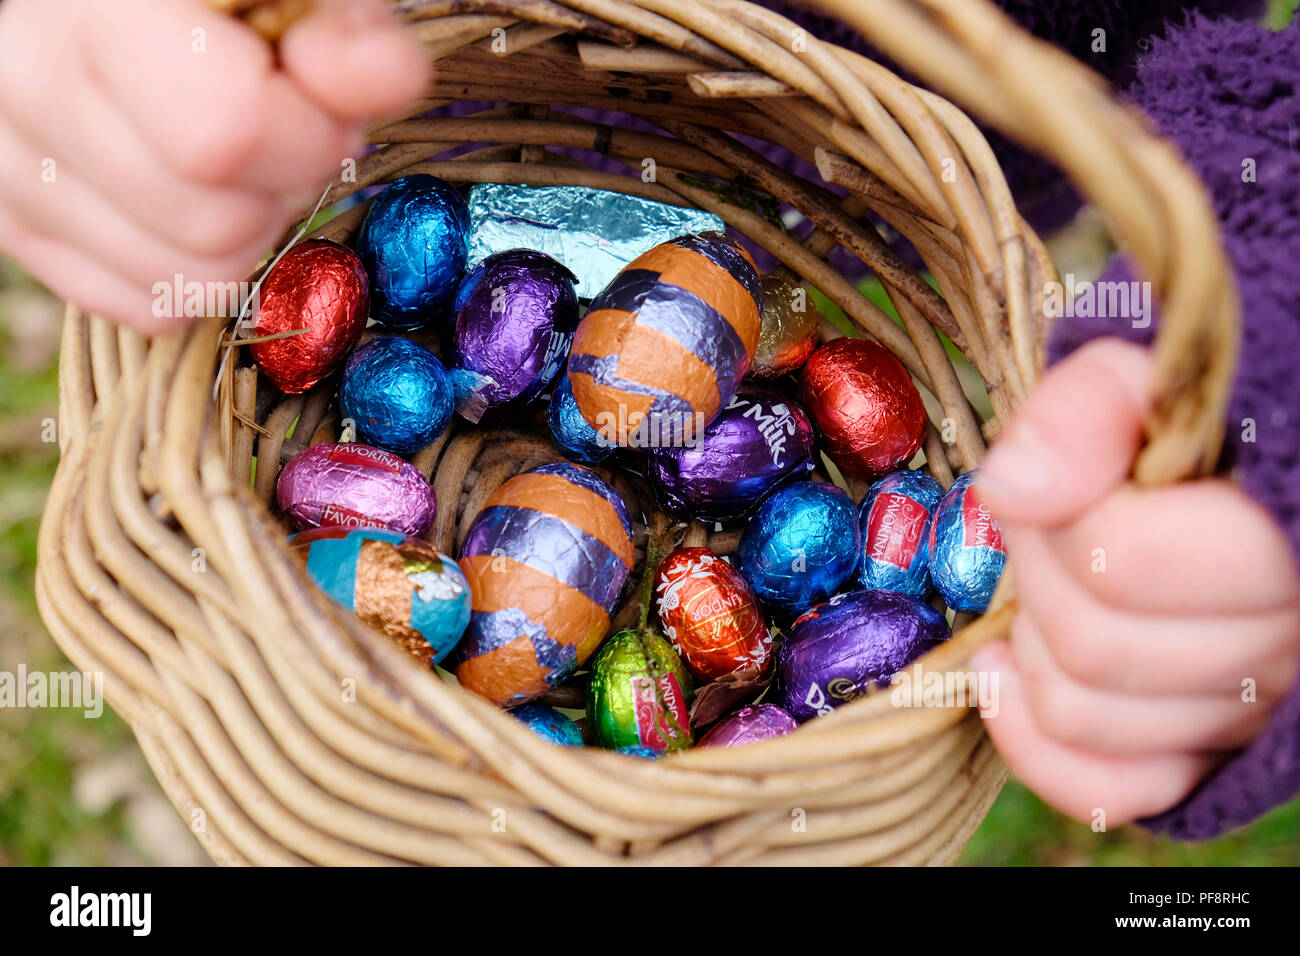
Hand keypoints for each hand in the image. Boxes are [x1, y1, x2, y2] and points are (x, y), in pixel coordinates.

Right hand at [0, 0, 426, 333]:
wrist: (128, 22)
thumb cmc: (230, 8)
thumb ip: (349, 39)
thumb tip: (386, 77)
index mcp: (100, 8)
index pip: (224, 135)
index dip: (307, 143)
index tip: (323, 115)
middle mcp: (30, 81)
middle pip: (214, 225)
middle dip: (279, 195)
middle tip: (279, 145)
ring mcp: (10, 164)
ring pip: (185, 281)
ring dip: (244, 243)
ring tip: (235, 172)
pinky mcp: (14, 228)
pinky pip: (148, 307)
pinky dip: (195, 275)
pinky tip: (191, 208)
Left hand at [971, 338, 1299, 826]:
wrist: (1227, 467)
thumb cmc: (1179, 420)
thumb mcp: (1139, 375)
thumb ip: (1083, 411)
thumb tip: (1010, 491)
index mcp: (1286, 536)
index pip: (1120, 561)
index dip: (1056, 514)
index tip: (1060, 475)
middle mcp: (1285, 637)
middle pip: (1092, 644)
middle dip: (1033, 569)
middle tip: (1045, 520)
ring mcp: (1249, 705)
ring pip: (1084, 714)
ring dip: (1029, 637)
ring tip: (1045, 577)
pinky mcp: (1206, 748)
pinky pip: (1107, 787)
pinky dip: (1031, 738)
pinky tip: (998, 667)